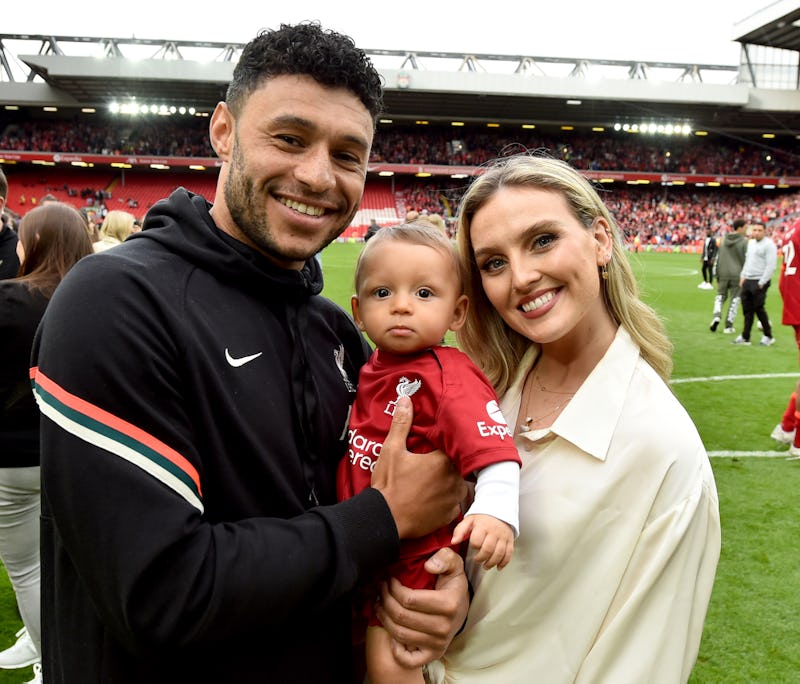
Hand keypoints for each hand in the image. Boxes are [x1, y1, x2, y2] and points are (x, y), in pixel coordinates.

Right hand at [371, 396, 466, 538]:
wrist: (385, 519)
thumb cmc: (389, 484)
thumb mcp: (391, 450)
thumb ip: (402, 424)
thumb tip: (405, 399)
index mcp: (443, 461)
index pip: (454, 446)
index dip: (447, 445)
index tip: (438, 446)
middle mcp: (454, 480)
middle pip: (459, 465)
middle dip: (449, 463)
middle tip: (434, 463)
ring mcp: (454, 499)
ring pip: (459, 484)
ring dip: (451, 481)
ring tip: (436, 479)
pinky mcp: (450, 515)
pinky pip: (455, 503)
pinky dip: (448, 500)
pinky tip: (436, 497)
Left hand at [375, 548, 468, 667]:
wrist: (462, 608)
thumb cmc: (453, 585)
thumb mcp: (454, 565)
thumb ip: (445, 558)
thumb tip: (429, 565)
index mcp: (448, 604)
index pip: (409, 600)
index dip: (393, 588)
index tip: (389, 579)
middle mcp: (444, 627)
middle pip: (401, 616)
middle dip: (385, 600)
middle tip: (380, 589)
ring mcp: (438, 643)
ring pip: (400, 634)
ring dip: (384, 618)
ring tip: (380, 603)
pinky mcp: (433, 654)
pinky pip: (408, 659)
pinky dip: (396, 649)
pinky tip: (392, 633)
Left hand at [451, 513, 513, 569]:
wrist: (499, 510)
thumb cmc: (483, 517)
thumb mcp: (469, 520)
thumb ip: (460, 530)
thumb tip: (453, 541)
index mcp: (482, 526)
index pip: (477, 540)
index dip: (474, 546)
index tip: (472, 548)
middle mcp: (494, 532)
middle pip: (488, 549)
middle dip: (482, 558)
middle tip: (477, 560)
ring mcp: (503, 537)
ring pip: (499, 553)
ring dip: (492, 562)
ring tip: (486, 565)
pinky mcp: (510, 540)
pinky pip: (509, 554)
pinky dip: (504, 562)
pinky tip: (498, 566)